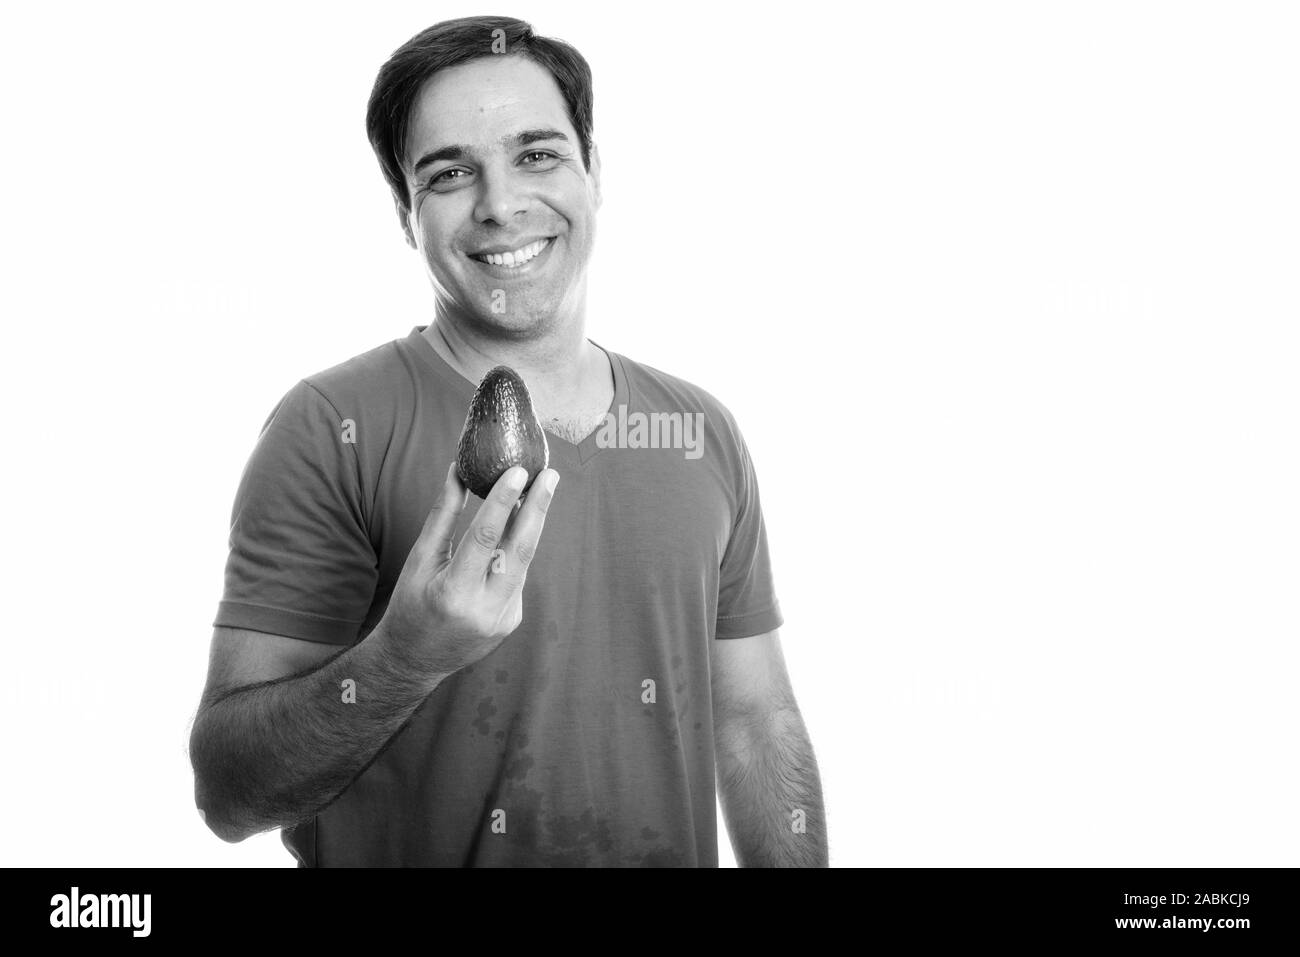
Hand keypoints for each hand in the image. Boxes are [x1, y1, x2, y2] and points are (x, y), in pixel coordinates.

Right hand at [380, 460, 558, 677]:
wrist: (414, 661)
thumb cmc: (410, 605)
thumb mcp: (419, 560)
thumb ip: (443, 516)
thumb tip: (458, 471)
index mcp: (453, 593)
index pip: (486, 538)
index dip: (504, 501)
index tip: (519, 471)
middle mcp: (484, 609)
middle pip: (521, 550)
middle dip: (539, 508)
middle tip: (551, 475)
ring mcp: (504, 619)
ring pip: (523, 562)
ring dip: (530, 525)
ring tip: (537, 489)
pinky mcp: (512, 621)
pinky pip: (517, 578)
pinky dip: (514, 553)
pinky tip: (511, 533)